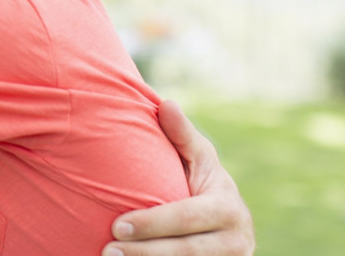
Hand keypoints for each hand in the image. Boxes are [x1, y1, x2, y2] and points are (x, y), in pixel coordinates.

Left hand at [102, 100, 254, 255]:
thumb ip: (181, 135)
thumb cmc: (204, 182)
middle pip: (187, 252)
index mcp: (228, 207)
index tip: (116, 225)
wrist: (229, 224)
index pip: (187, 217)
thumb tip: (166, 104)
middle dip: (145, 252)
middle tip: (107, 250)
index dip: (152, 223)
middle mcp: (237, 239)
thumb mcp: (200, 158)